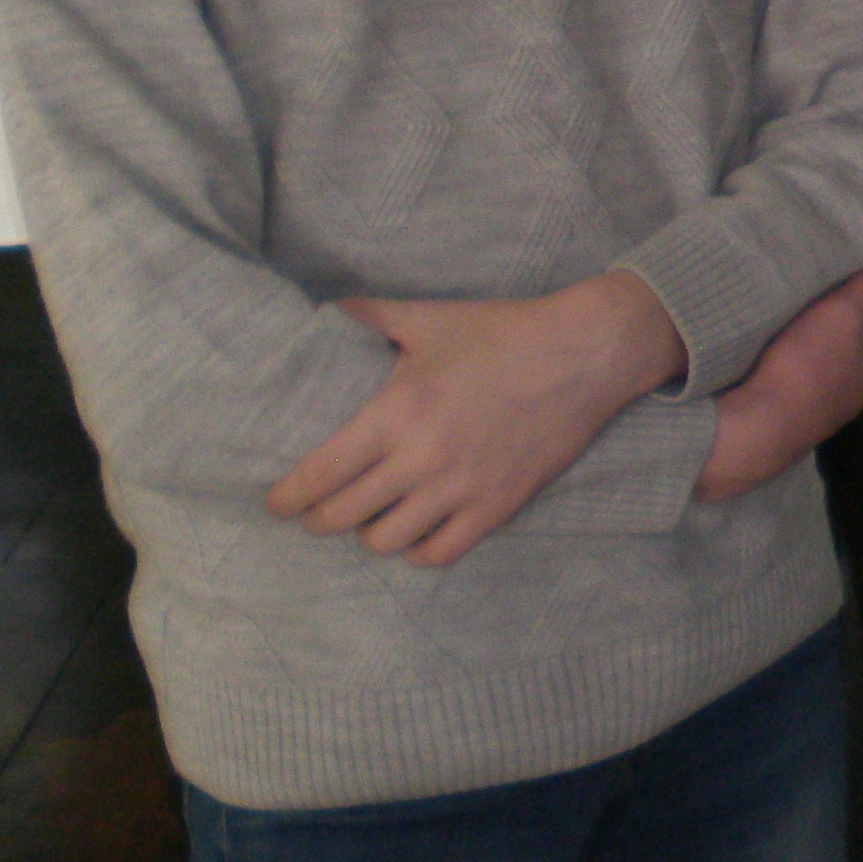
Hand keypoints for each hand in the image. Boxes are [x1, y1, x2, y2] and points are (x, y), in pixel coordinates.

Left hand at [268, 269, 685, 568]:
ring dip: (368, 534)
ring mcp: (462, 487)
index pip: (319, 476)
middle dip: (318, 519)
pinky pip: (438, 553)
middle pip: (341, 517)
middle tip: (317, 511)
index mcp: (398, 410)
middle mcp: (423, 457)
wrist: (586, 352)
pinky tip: (414, 533)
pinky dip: (417, 550)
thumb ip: (371, 315)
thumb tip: (327, 308)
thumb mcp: (432, 317)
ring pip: (385, 541)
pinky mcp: (498, 506)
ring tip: (369, 518)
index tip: (276, 503)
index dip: (287, 499)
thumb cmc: (506, 331)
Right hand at [696, 251, 862, 503]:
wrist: (756, 431)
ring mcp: (821, 414)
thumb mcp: (843, 312)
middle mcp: (854, 394)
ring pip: (833, 376)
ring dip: (822, 351)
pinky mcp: (788, 424)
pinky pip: (799, 392)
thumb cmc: (807, 366)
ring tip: (797, 324)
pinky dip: (792, 371)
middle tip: (834, 301)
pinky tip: (770, 358)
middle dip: (857, 328)